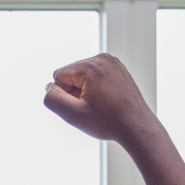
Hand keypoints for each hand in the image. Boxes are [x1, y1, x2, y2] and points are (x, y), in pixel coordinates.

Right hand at [43, 53, 158, 146]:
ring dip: (85, 91)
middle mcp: (102, 58)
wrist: (135, 126)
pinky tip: (106, 101)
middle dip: (75, 92)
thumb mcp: (73, 115)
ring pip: (82, 76)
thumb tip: (48, 87)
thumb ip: (53, 99)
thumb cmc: (107, 122)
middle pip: (71, 74)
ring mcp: (112, 62)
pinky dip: (96, 89)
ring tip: (100, 105)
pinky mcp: (117, 68)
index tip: (82, 106)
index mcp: (90, 65)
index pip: (59, 76)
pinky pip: (95, 77)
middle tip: (92, 107)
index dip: (65, 96)